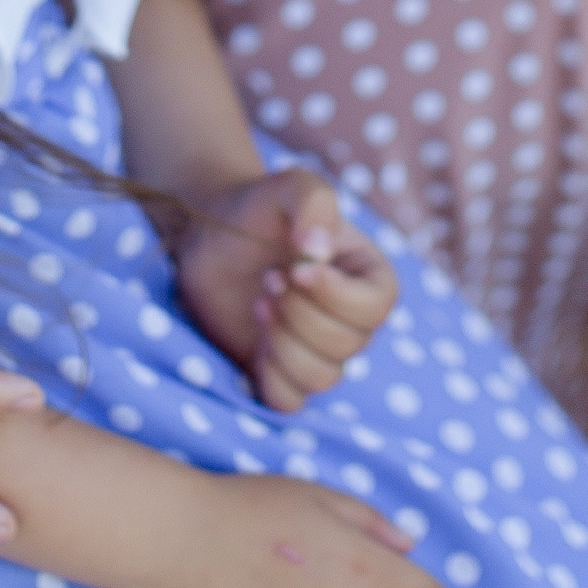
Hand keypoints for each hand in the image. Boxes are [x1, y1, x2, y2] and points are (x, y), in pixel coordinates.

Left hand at [175, 169, 397, 411]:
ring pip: (321, 379)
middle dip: (299, 314)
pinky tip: (254, 336)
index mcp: (368, 277)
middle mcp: (352, 321)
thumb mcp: (290, 186)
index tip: (296, 268)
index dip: (335, 296)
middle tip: (269, 279)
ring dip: (282, 341)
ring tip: (260, 301)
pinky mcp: (283, 376)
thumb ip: (313, 203)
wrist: (211, 236)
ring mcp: (318, 352)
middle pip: (347, 347)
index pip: (376, 308)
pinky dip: (270, 375)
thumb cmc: (258, 208)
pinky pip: (290, 402)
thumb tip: (318, 252)